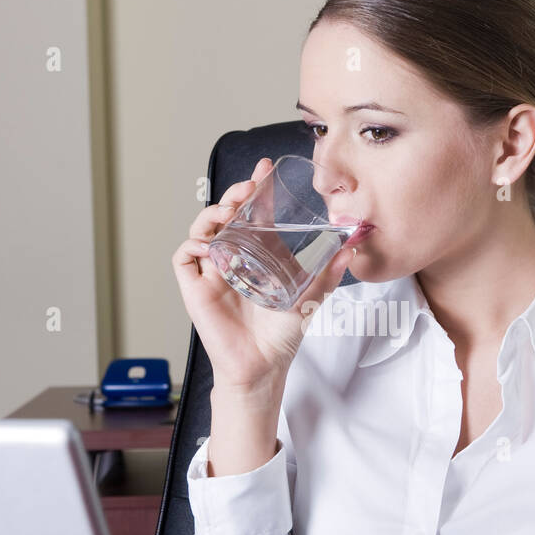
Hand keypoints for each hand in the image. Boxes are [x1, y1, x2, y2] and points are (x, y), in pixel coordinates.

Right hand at [171, 156, 356, 390]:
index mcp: (257, 255)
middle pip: (225, 216)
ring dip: (211, 214)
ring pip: (201, 230)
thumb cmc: (282, 335)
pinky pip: (184, 259)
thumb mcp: (310, 297)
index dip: (255, 189)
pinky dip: (191, 246)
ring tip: (229, 211)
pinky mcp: (195, 289)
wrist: (263, 365)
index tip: (264, 169)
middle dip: (233, 195)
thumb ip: (329, 273)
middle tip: (248, 187)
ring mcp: (212, 273)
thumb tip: (351, 248)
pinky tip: (208, 244)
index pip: (252, 213)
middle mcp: (232, 259)